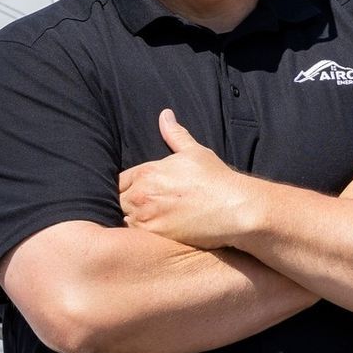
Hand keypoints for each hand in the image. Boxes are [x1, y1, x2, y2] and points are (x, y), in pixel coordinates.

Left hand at [119, 110, 256, 248]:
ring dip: (131, 220)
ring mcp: (145, 217)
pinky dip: (139, 236)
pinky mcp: (154, 237)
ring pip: (123, 220)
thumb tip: (165, 114)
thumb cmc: (216, 180)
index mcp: (147, 173)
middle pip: (117, 200)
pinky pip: (134, 238)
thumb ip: (175, 134)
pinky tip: (151, 234)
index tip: (134, 191)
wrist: (235, 209)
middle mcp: (141, 194)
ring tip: (146, 221)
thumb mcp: (195, 152)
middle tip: (141, 208)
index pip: (118, 180)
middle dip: (125, 203)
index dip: (125, 186)